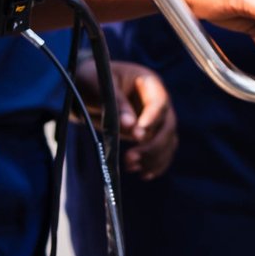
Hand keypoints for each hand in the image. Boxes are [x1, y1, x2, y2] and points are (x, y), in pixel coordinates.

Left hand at [81, 58, 177, 178]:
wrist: (87, 90)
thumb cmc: (92, 81)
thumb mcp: (99, 86)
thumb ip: (116, 104)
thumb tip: (130, 125)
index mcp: (150, 83)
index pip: (159, 103)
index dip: (151, 120)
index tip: (138, 135)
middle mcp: (159, 101)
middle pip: (167, 126)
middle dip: (152, 145)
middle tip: (130, 157)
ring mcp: (157, 119)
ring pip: (167, 141)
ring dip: (153, 158)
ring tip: (131, 167)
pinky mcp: (151, 134)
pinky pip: (162, 151)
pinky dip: (155, 164)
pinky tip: (144, 174)